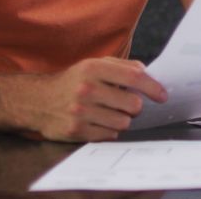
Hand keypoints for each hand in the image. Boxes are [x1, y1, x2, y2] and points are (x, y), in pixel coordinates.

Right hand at [23, 57, 166, 141]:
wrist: (37, 100)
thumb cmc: (72, 81)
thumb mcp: (93, 65)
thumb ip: (121, 66)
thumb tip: (146, 72)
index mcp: (93, 68)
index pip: (134, 77)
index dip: (153, 87)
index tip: (162, 95)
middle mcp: (87, 89)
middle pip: (133, 104)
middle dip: (135, 106)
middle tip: (126, 104)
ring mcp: (81, 111)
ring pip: (123, 122)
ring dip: (121, 119)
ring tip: (107, 112)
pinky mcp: (77, 130)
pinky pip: (110, 134)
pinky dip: (108, 129)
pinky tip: (97, 121)